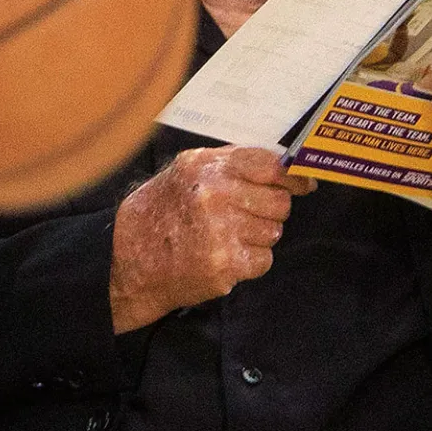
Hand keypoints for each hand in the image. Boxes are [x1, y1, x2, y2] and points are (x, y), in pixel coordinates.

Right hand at [109, 147, 314, 332]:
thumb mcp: (184, 172)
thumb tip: (283, 166)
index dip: (293, 177)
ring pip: (273, 232)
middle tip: (245, 218)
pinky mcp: (225, 266)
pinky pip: (263, 259)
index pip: (270, 166)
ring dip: (257, 237)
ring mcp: (220, 232)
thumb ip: (228, 165)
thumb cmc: (158, 213)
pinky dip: (249, 262)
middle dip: (269, 212)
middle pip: (279, 203)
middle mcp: (214, 195)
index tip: (304, 184)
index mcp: (206, 167)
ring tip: (226, 238)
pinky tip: (224, 257)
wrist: (126, 261)